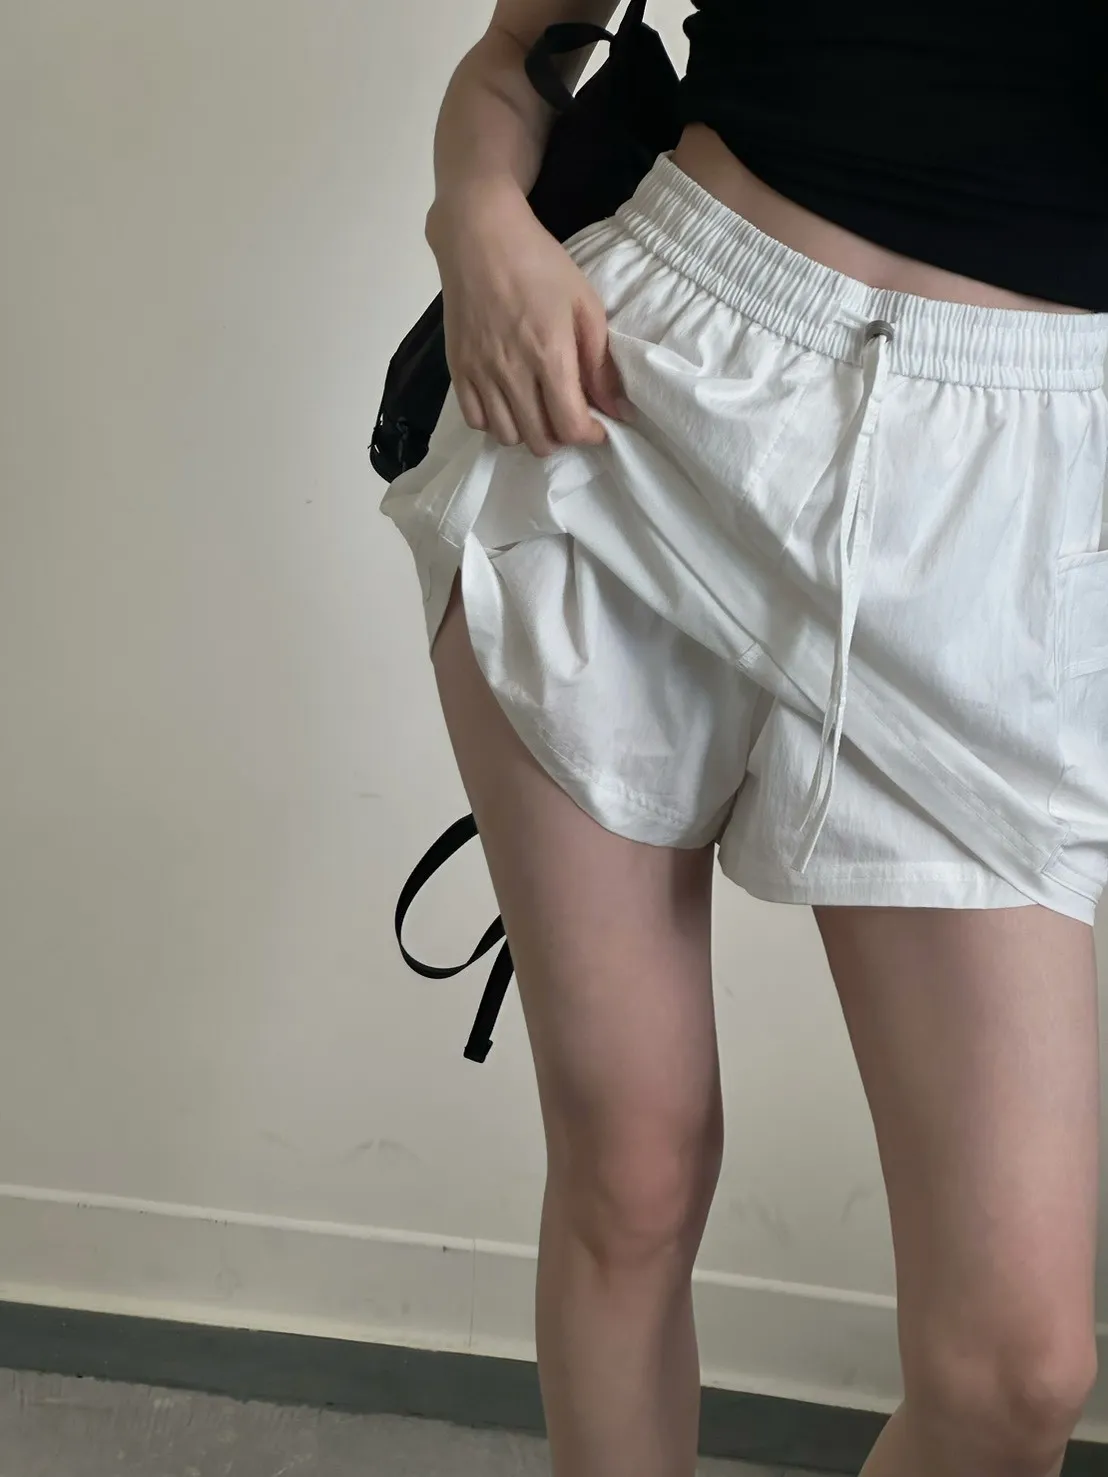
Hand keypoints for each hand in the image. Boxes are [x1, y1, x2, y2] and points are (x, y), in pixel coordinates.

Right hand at [429, 185, 630, 455]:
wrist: (479, 235)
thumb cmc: (540, 264)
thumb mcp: (585, 305)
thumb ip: (600, 363)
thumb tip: (617, 409)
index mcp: (549, 356)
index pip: (569, 426)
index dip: (588, 435)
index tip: (597, 425)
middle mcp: (511, 372)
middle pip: (538, 440)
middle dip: (561, 437)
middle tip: (568, 414)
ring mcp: (480, 373)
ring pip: (507, 436)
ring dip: (528, 432)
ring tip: (538, 409)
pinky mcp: (457, 368)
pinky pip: (475, 420)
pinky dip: (495, 422)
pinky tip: (508, 402)